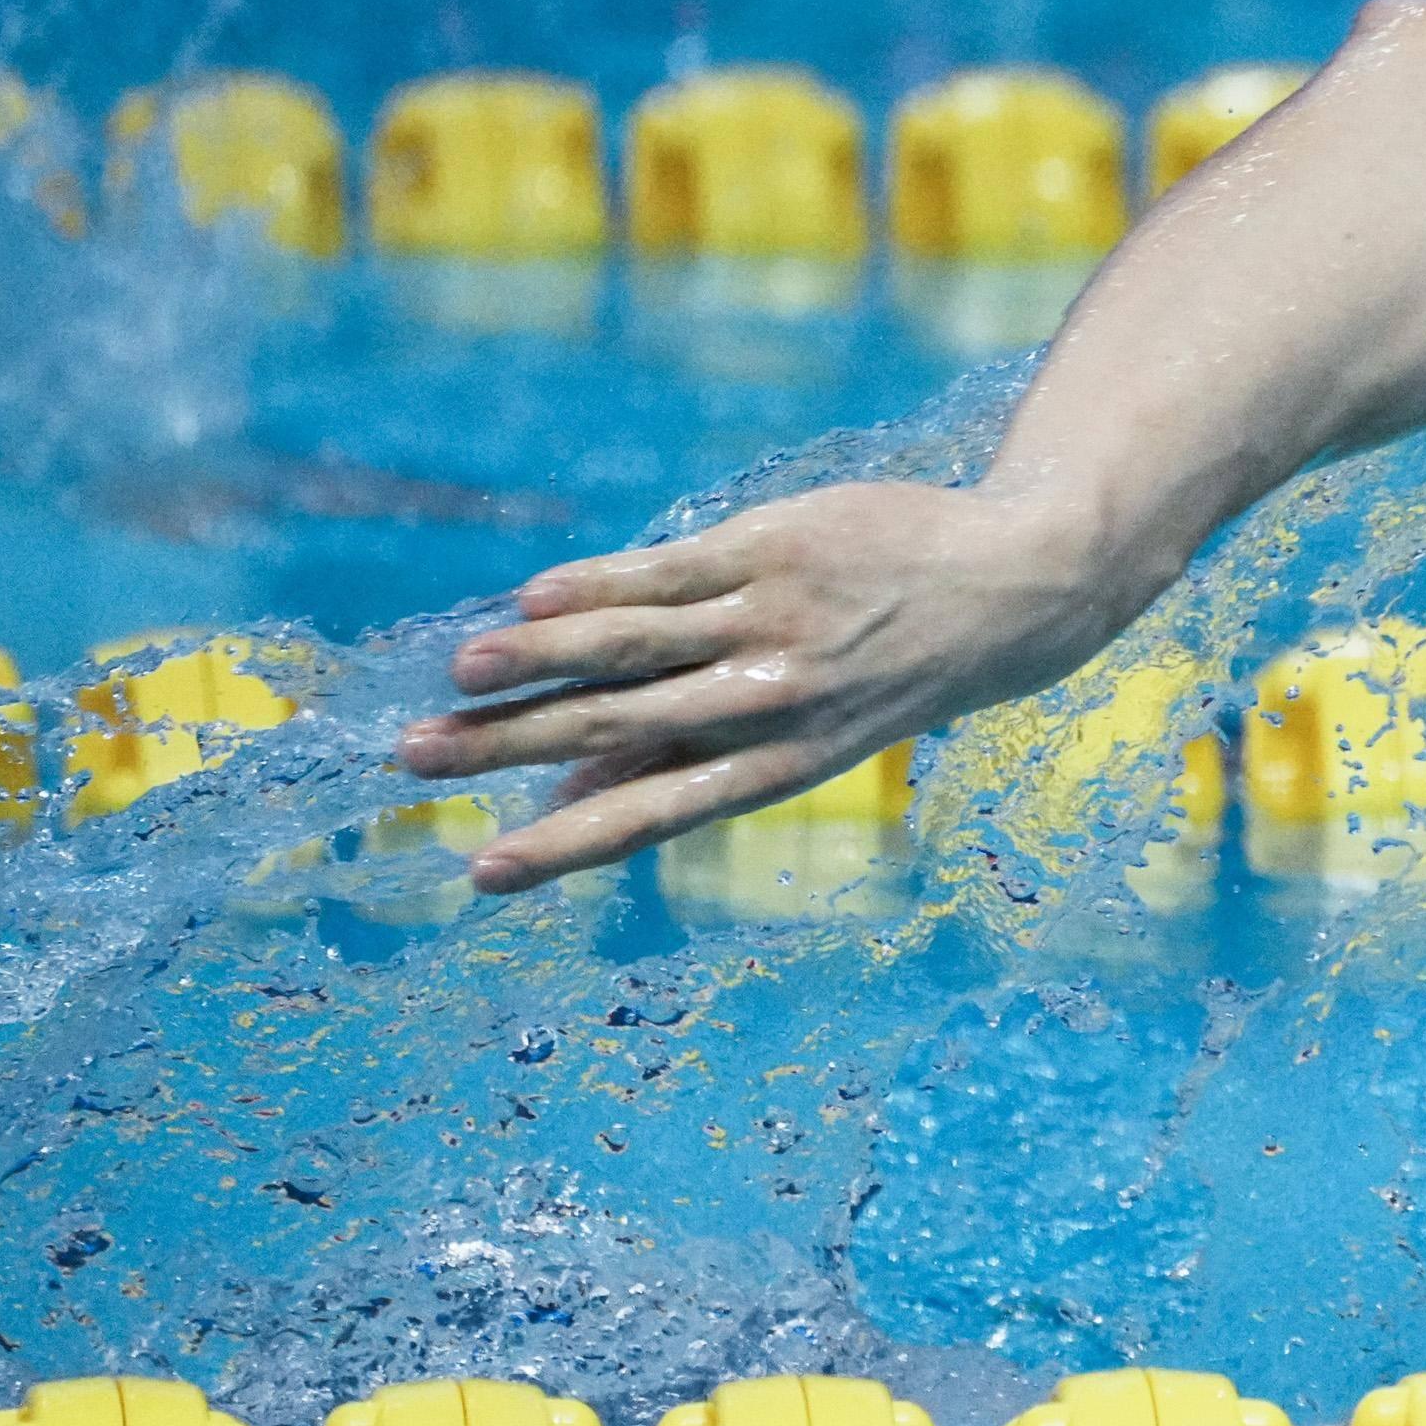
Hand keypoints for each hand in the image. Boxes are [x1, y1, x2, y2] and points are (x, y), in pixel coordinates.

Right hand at [399, 480, 1127, 893]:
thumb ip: (691, 760)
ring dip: (538, 659)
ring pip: (632, 645)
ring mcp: (771, 623)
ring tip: (459, 675)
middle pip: (616, 728)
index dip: (565, 845)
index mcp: (777, 764)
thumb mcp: (809, 738)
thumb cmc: (889, 669)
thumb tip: (576, 801)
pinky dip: (596, 585)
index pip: (651, 813)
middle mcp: (770, 701)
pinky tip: (532, 597)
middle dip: (512, 747)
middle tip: (414, 760)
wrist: (1011, 589)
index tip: (483, 874)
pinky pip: (668, 571)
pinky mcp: (773, 550)